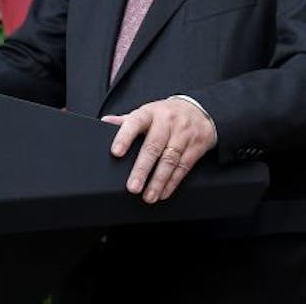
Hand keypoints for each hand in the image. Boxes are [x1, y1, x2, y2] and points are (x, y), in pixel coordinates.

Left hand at [102, 98, 218, 203]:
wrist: (199, 109)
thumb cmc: (167, 115)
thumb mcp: (148, 113)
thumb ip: (127, 120)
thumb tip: (105, 122)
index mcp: (151, 113)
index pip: (135, 122)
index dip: (125, 137)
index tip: (116, 152)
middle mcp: (167, 122)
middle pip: (154, 146)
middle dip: (142, 168)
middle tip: (132, 187)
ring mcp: (183, 134)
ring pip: (170, 159)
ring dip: (158, 180)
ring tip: (148, 196)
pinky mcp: (196, 145)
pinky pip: (184, 166)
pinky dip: (173, 182)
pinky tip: (163, 192)